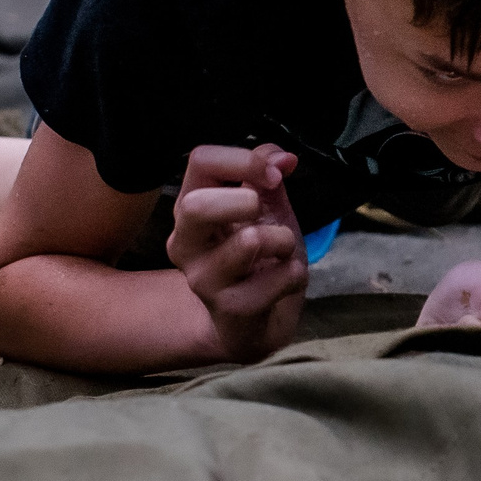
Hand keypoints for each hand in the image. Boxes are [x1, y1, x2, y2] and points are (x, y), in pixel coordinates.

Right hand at [166, 143, 308, 362]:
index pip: (200, 160)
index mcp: (191, 206)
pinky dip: (295, 273)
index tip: (275, 173)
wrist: (253, 323)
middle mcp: (186, 242)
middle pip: (196, 206)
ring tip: (282, 250)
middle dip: (246, 201)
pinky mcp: (230, 309)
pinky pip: (279, 277)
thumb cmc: (258, 258)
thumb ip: (266, 176)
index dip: (244, 158)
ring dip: (282, 240)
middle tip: (264, 214)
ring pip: (248, 241)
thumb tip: (281, 156)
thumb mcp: (265, 209)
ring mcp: (203, 279)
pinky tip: (284, 280)